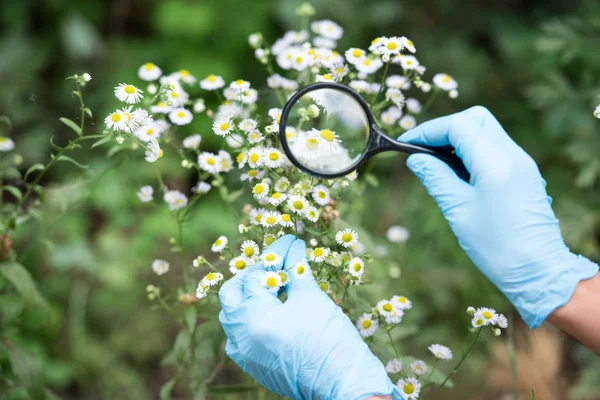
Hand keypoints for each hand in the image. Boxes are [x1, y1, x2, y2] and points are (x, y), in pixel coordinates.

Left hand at [218, 235, 401, 398]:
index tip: (291, 244)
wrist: (342, 382)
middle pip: (232, 294)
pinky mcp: (253, 365)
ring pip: (232, 316)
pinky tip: (271, 311)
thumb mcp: (311, 298)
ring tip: (273, 286)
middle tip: (275, 264)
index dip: (275, 256)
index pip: (256, 275)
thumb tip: (293, 248)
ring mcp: (244, 353)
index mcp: (252, 316)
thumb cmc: (328, 338)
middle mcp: (240, 336)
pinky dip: (250, 319)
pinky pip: (240, 336)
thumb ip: (296, 270)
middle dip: (251, 275)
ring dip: (248, 297)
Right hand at [399, 106, 597, 327]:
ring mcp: (522, 164)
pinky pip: (495, 149)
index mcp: (496, 162)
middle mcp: (513, 155)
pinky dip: (472, 152)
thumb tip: (415, 159)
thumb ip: (435, 178)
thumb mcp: (458, 210)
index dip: (428, 130)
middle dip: (445, 128)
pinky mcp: (524, 175)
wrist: (538, 270)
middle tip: (422, 149)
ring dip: (458, 139)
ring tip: (435, 163)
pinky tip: (456, 173)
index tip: (406, 143)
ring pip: (486, 132)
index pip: (458, 125)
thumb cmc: (496, 246)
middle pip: (475, 119)